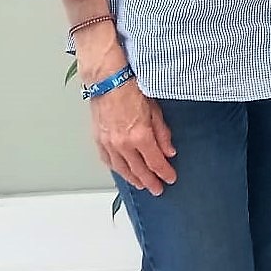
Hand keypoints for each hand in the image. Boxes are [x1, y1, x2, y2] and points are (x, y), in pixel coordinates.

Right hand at [89, 79, 176, 195]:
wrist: (108, 81)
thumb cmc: (133, 90)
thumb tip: (169, 152)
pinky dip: (117, 169)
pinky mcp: (99, 140)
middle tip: (157, 189)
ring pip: (122, 169)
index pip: (155, 162)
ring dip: (133, 179)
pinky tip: (123, 172)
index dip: (164, 172)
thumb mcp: (156, 110)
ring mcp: (109, 144)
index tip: (170, 179)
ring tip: (142, 185)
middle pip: (139, 170)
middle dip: (150, 181)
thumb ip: (163, 134)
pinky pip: (108, 161)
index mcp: (140, 136)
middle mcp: (123, 144)